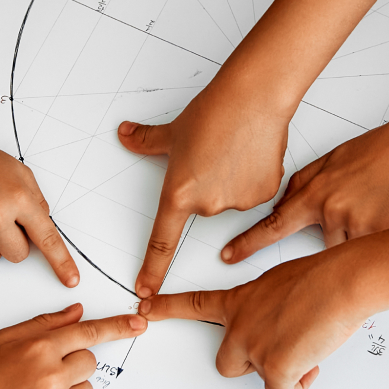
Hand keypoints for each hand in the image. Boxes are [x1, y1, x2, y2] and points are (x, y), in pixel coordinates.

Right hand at [0, 305, 143, 388]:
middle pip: (89, 363)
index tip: (139, 325)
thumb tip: (78, 312)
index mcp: (38, 349)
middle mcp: (50, 378)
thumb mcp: (1, 340)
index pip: (89, 333)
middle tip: (38, 378)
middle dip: (71, 367)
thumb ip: (43, 324)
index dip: (117, 327)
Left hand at [118, 82, 293, 298]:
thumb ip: (147, 141)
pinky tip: (252, 152)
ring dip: (230, 180)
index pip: (161, 241)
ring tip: (234, 148)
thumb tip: (126, 135)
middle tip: (212, 152)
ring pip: (229, 198)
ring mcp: (237, 202)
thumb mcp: (173, 131)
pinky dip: (252, 176)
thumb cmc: (214, 112)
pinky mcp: (263, 195)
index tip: (145, 290)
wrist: (253, 98)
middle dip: (206, 183)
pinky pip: (253, 193)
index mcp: (179, 193)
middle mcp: (207, 205)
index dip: (152, 269)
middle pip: (203, 206)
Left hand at [144, 252, 365, 388]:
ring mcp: (253, 348)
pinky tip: (311, 362)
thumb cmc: (323, 278)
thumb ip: (267, 306)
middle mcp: (239, 326)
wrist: (341, 283)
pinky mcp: (274, 368)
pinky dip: (298, 385)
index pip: (194, 305)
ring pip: (260, 377)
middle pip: (226, 363)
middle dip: (251, 364)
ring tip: (307, 344)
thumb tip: (277, 327)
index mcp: (240, 301)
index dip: (167, 309)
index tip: (144, 308)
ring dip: (282, 370)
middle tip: (282, 350)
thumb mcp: (281, 283)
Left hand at [222, 116, 388, 262]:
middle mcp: (331, 210)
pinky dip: (381, 241)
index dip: (248, 243)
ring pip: (349, 252)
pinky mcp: (384, 234)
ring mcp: (357, 223)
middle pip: (321, 247)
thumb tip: (284, 205)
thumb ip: (305, 184)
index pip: (273, 224)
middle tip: (360, 209)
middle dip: (337, 238)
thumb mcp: (332, 160)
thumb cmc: (381, 149)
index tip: (228, 256)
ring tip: (380, 208)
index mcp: (315, 192)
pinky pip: (373, 251)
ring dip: (360, 239)